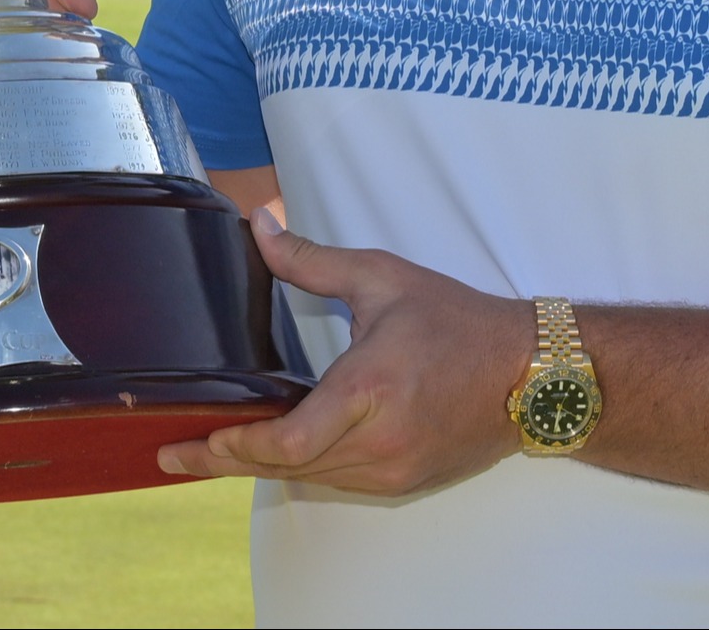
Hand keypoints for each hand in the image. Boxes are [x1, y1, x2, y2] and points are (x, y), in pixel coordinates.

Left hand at [156, 208, 530, 495]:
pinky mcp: (406, 481)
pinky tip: (278, 455)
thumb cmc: (459, 321)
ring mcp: (394, 469)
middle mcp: (380, 442)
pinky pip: (340, 482)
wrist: (532, 372)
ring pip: (312, 480)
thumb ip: (312, 260)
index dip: (235, 447)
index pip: (288, 441)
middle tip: (177, 456)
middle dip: (227, 462)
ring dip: (266, 467)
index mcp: (369, 389)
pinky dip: (307, 468)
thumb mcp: (383, 278)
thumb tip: (261, 226)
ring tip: (214, 455)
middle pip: (287, 467)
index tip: (195, 441)